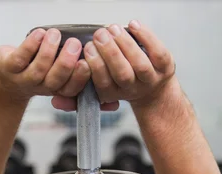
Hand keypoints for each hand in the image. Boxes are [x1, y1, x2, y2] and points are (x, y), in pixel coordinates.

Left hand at [0, 28, 90, 102]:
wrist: (6, 80)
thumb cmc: (34, 70)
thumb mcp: (55, 71)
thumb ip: (70, 63)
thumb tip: (88, 45)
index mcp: (57, 88)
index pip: (72, 89)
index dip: (80, 78)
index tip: (86, 63)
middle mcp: (42, 86)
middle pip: (56, 80)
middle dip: (67, 62)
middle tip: (75, 44)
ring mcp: (24, 79)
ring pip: (39, 69)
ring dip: (49, 50)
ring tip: (55, 34)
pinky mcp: (9, 67)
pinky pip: (20, 58)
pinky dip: (31, 44)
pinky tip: (39, 33)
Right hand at [52, 21, 176, 111]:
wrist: (154, 90)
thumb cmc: (121, 83)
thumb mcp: (101, 92)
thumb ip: (79, 94)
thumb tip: (55, 102)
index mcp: (114, 95)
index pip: (103, 84)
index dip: (95, 66)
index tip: (87, 48)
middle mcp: (133, 89)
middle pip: (122, 74)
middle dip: (110, 53)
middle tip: (99, 35)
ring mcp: (150, 79)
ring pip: (139, 63)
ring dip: (125, 44)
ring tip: (112, 28)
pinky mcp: (165, 67)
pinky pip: (157, 51)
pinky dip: (145, 36)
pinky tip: (133, 24)